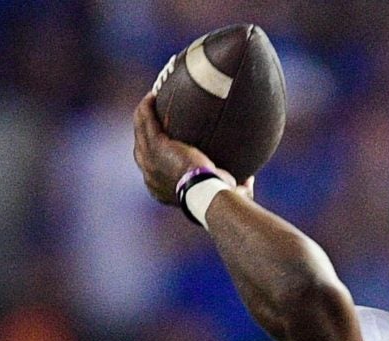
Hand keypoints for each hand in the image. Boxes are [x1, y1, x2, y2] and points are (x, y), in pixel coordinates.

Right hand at [133, 84, 222, 204]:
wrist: (209, 195)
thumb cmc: (219, 198)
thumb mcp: (223, 193)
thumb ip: (234, 186)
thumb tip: (248, 181)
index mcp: (160, 189)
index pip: (152, 167)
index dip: (154, 153)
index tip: (163, 140)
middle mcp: (149, 175)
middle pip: (141, 147)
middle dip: (145, 130)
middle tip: (154, 116)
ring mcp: (149, 159)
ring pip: (140, 130)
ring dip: (142, 115)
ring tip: (150, 100)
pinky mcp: (155, 145)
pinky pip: (145, 120)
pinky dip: (147, 108)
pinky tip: (152, 95)